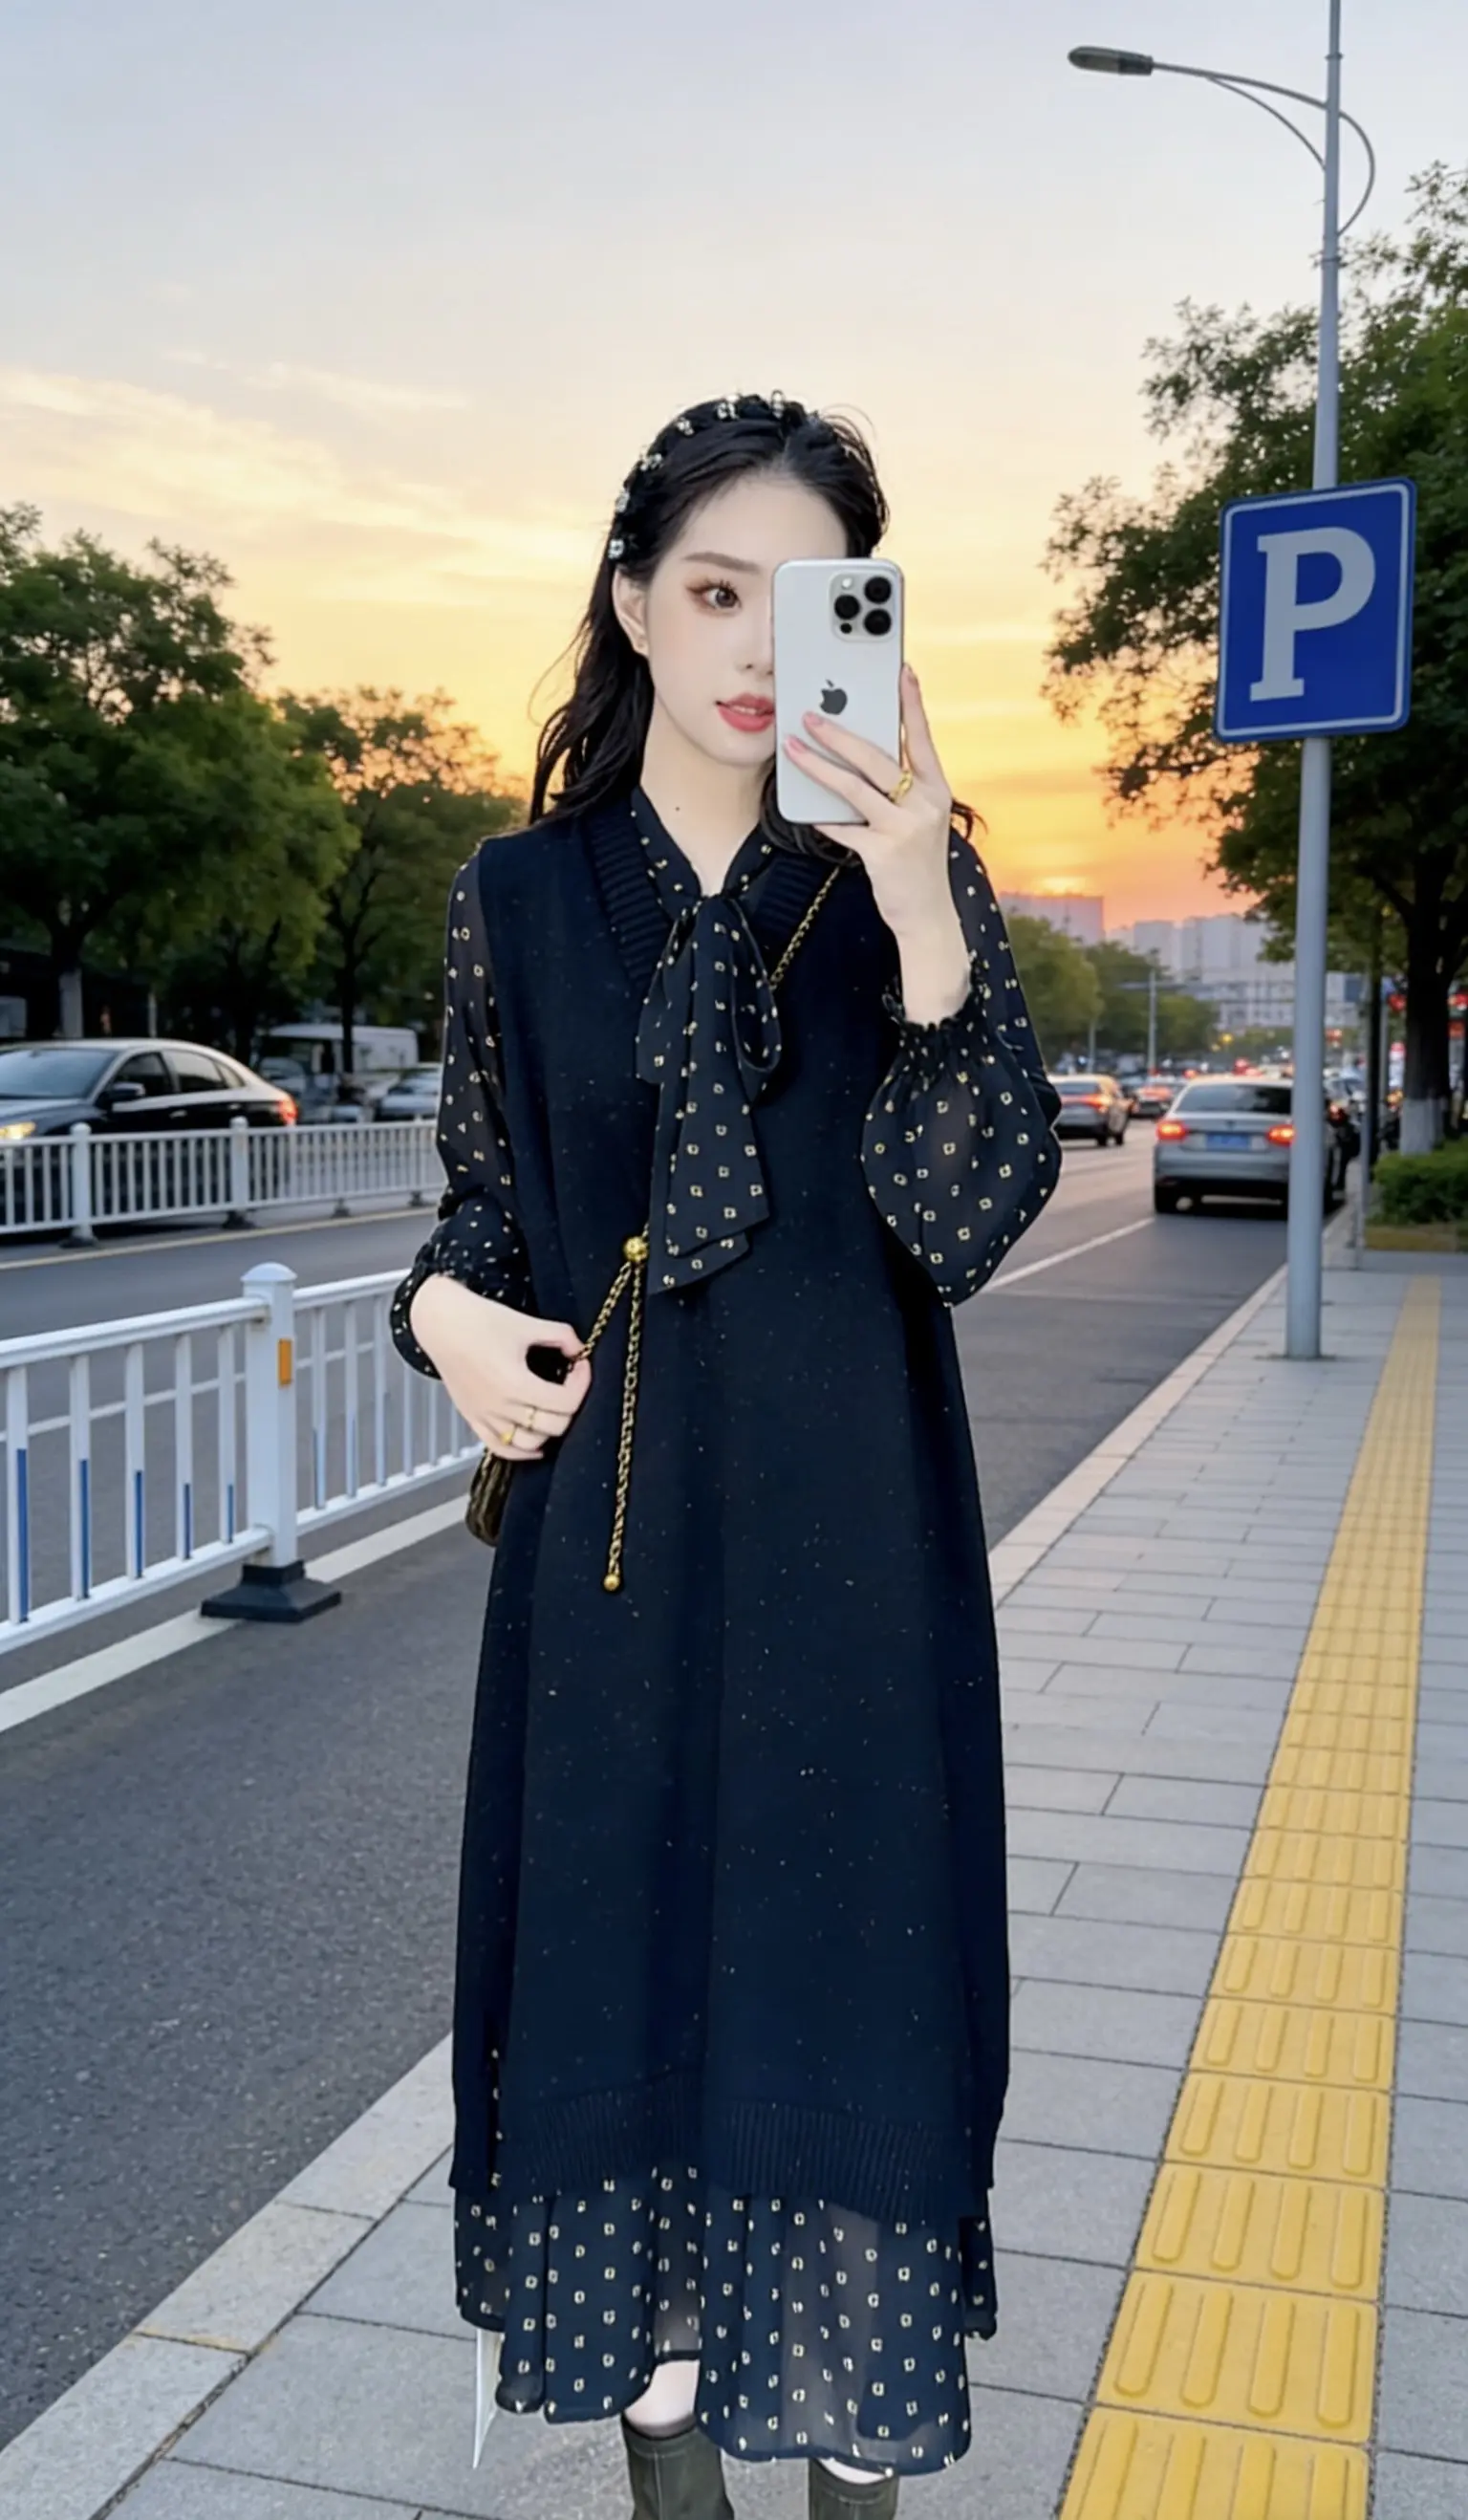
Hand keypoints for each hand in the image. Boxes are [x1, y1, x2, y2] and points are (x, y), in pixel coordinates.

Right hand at [407, 1275, 591, 1458]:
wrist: (441, 1323)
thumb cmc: (479, 1319)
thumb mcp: (527, 1323)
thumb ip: (561, 1336)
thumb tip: (579, 1351)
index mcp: (516, 1384)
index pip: (566, 1402)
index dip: (582, 1383)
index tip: (581, 1365)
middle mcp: (501, 1407)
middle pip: (554, 1426)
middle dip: (570, 1404)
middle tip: (570, 1382)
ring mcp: (486, 1417)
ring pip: (531, 1443)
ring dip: (550, 1429)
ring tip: (553, 1408)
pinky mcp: (473, 1419)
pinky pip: (502, 1448)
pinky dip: (523, 1451)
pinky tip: (537, 1441)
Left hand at [782, 661, 954, 939]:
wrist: (927, 914)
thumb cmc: (917, 862)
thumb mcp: (920, 819)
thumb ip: (898, 790)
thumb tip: (857, 757)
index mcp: (936, 789)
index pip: (922, 737)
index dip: (911, 703)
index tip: (901, 670)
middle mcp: (925, 803)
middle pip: (877, 757)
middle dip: (840, 733)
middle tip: (810, 715)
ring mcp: (905, 828)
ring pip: (854, 787)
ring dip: (819, 766)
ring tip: (793, 748)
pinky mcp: (883, 852)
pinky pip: (844, 828)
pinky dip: (824, 819)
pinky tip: (807, 810)